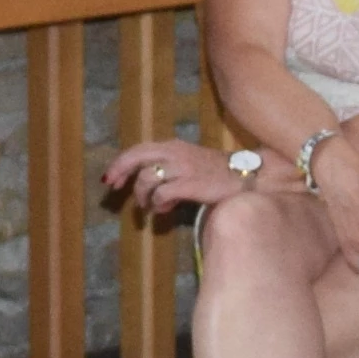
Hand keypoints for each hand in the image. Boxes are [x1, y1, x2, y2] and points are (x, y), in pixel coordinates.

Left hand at [100, 138, 241, 218]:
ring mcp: (182, 167)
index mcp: (173, 147)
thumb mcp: (190, 165)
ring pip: (146, 179)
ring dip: (143, 197)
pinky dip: (158, 205)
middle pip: (136, 157)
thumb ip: (169, 172)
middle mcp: (175, 153)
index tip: (112, 179)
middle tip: (114, 187)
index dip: (121, 163)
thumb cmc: (218, 174)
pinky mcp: (190, 183)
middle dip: (120, 171)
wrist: (246, 177)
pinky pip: (162, 194)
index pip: (139, 149)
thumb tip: (153, 193)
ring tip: (150, 208)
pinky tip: (165, 210)